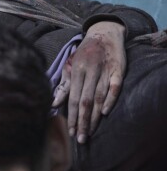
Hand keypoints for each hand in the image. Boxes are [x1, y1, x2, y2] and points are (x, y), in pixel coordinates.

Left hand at [52, 21, 125, 143]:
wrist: (104, 32)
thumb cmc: (84, 52)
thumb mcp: (71, 65)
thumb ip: (64, 85)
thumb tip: (53, 103)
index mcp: (76, 70)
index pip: (72, 97)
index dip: (71, 115)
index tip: (70, 132)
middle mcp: (89, 70)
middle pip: (85, 100)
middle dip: (81, 120)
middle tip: (80, 138)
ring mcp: (104, 70)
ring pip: (98, 96)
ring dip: (94, 116)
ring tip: (90, 132)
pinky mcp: (118, 69)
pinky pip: (115, 86)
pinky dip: (110, 99)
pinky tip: (105, 112)